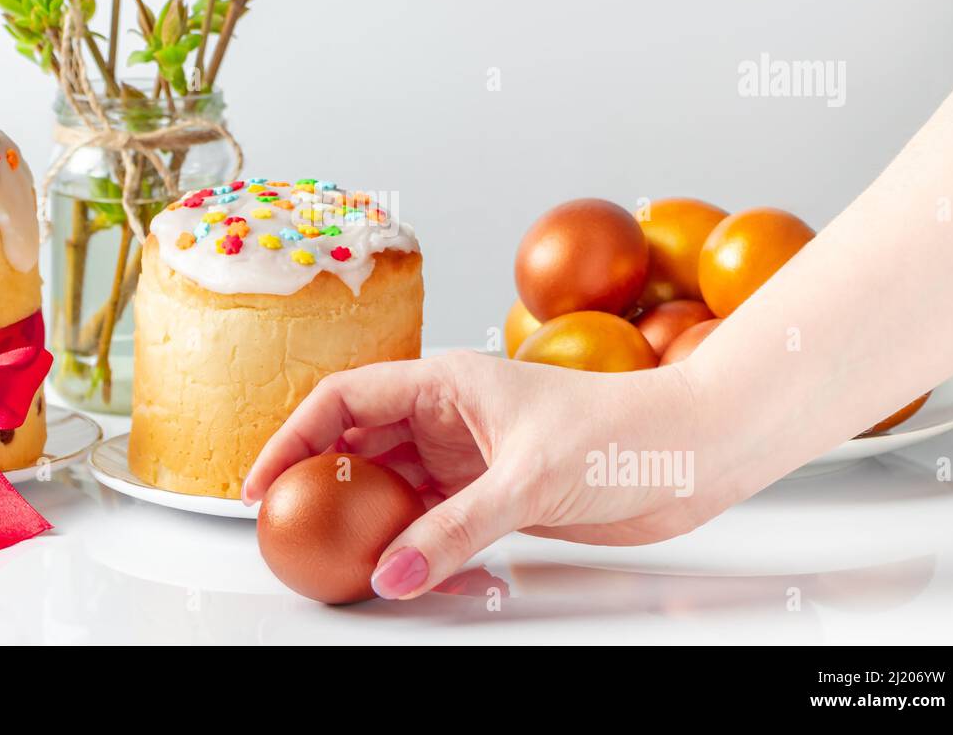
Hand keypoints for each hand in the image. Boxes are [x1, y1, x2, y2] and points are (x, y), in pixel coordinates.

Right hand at [243, 350, 725, 599]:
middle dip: (319, 482)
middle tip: (287, 528)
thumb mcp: (528, 478)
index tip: (261, 483)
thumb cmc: (622, 429)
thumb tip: (392, 572)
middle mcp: (448, 416)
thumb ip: (456, 529)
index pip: (345, 398)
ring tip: (333, 555)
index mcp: (445, 380)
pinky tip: (399, 570)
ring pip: (391, 485)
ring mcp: (468, 456)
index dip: (294, 436)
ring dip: (364, 518)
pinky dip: (410, 545)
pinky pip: (430, 519)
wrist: (690, 452)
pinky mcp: (493, 494)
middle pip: (358, 443)